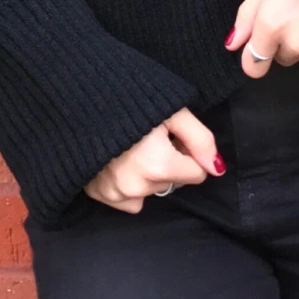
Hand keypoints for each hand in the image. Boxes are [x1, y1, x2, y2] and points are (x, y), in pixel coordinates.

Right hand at [83, 107, 225, 214]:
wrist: (80, 97)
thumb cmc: (131, 98)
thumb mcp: (174, 110)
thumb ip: (201, 139)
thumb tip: (217, 168)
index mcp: (158, 165)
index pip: (197, 173)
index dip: (187, 151)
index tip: (171, 135)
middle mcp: (136, 186)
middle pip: (172, 182)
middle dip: (168, 162)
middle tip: (150, 137)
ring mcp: (115, 194)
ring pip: (151, 190)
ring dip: (148, 174)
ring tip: (132, 146)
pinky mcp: (98, 195)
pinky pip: (127, 200)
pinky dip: (127, 185)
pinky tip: (118, 161)